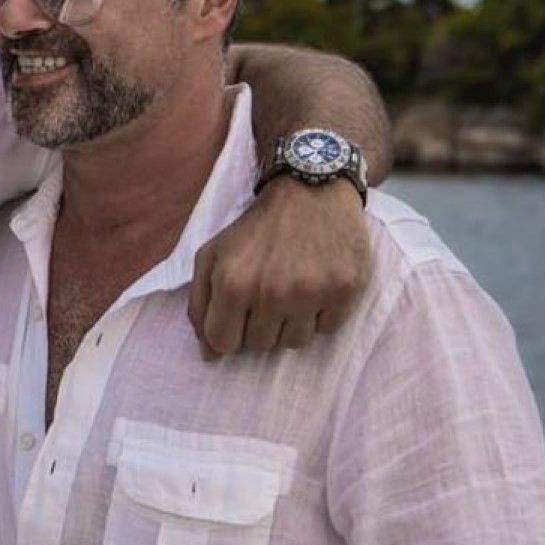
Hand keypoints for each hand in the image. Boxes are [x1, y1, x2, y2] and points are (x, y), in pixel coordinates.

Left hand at [188, 176, 369, 358]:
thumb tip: (207, 354)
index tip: (237, 316)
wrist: (311, 191)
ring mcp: (310, 294)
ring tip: (291, 290)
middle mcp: (271, 293)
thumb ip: (199, 304)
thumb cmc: (256, 228)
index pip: (222, 343)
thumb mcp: (212, 255)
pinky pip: (326, 330)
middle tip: (267, 294)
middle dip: (259, 325)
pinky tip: (315, 286)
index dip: (227, 333)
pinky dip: (319, 315)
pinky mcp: (344, 292)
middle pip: (259, 345)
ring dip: (290, 323)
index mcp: (232, 283)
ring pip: (294, 342)